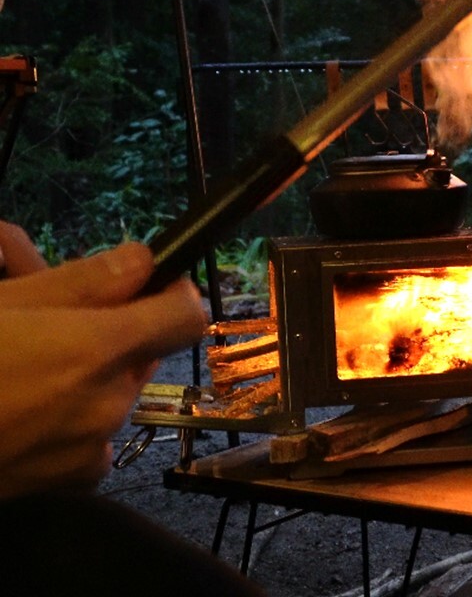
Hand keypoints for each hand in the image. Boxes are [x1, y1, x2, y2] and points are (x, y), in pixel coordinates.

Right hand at [0, 222, 207, 498]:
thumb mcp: (3, 303)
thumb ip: (83, 281)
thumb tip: (142, 260)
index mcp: (93, 352)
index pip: (184, 314)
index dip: (171, 291)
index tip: (150, 281)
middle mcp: (106, 402)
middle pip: (146, 348)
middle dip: (115, 328)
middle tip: (56, 317)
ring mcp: (92, 446)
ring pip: (119, 386)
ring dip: (92, 370)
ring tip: (27, 361)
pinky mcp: (72, 479)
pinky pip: (98, 432)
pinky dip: (76, 414)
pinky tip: (27, 404)